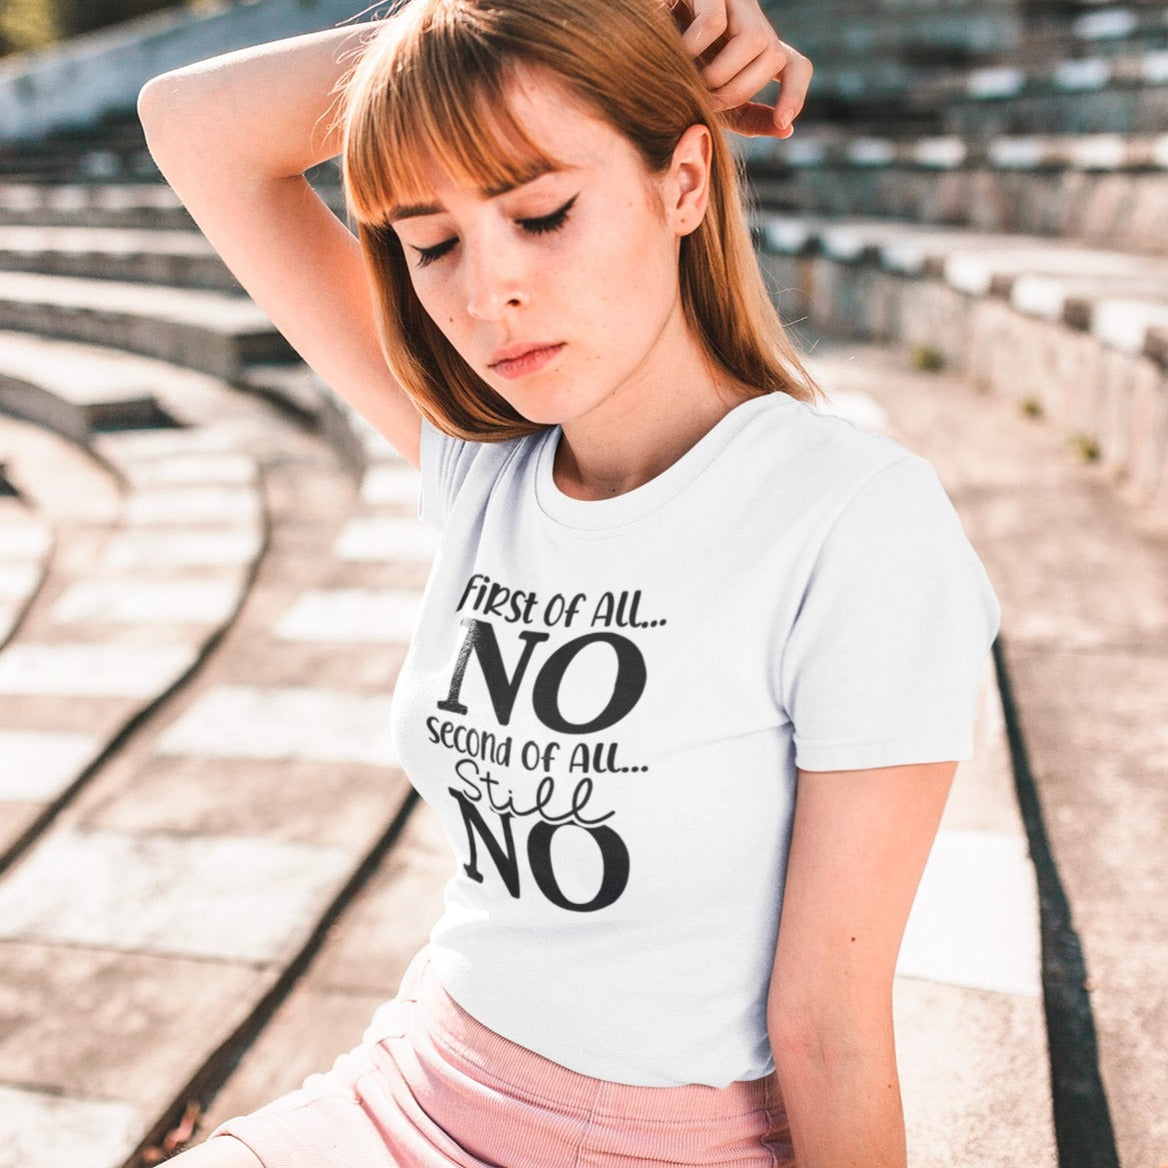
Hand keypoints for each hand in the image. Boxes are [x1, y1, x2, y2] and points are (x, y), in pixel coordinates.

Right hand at [671, 0, 811, 136]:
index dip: (794, 93)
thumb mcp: (709, 99)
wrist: (627, 34)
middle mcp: (749, 19)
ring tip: (688, 80)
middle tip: (703, 100)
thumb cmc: (667, 69)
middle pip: (773, 57)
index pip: (794, 66)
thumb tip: (786, 129)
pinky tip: (673, 50)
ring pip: (755, 39)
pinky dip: (692, 49)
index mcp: (753, 49)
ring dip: (719, 74)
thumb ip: (745, 116)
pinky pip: (714, 24)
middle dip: (739, 90)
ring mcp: (732, 0)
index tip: (784, 123)